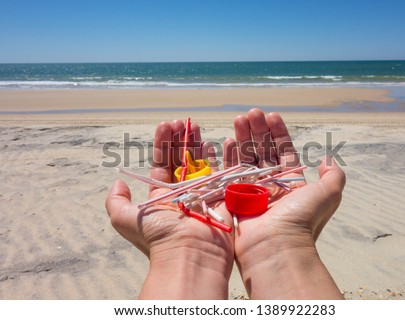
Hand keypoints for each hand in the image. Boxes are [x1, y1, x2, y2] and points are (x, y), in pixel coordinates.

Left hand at [106, 120, 233, 298]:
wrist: (191, 254)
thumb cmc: (159, 236)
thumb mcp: (125, 219)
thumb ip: (117, 201)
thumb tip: (118, 182)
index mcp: (162, 196)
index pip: (163, 164)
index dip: (163, 144)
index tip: (165, 125)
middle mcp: (182, 193)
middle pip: (181, 159)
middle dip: (180, 139)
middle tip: (181, 121)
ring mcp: (203, 192)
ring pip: (200, 162)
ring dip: (196, 142)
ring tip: (194, 125)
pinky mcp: (221, 195)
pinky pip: (220, 171)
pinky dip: (218, 155)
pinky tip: (213, 140)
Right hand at [223, 108, 345, 298]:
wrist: (275, 247)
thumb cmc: (301, 219)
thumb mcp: (328, 195)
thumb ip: (334, 176)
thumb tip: (329, 159)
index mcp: (291, 183)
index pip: (284, 151)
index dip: (278, 133)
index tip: (272, 115)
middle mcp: (271, 185)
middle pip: (262, 151)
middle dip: (258, 130)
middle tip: (252, 112)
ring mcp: (250, 190)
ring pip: (246, 158)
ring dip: (243, 137)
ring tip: (239, 118)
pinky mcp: (234, 197)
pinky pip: (230, 172)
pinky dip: (229, 155)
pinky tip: (227, 140)